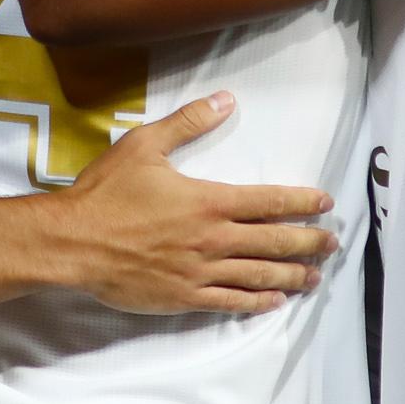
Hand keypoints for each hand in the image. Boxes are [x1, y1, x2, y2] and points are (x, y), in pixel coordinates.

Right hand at [50, 93, 337, 315]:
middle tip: (331, 243)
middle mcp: (212, 238)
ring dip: (291, 276)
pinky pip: (230, 302)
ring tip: (314, 277)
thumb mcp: (144, 145)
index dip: (301, 202)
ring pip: (258, 276)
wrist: (72, 242)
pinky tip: (274, 302)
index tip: (323, 203)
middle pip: (274, 242)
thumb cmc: (106, 192)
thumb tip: (226, 100)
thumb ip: (188, 123)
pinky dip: (256, 303)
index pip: (269, 201)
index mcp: (208, 200)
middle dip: (308, 242)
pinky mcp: (184, 297)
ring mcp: (200, 272)